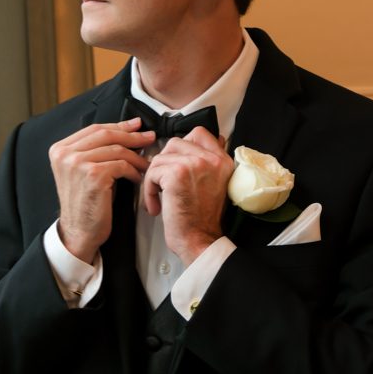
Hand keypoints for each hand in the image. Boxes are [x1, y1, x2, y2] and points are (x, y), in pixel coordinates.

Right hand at [50, 118, 154, 263]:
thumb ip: (98, 150)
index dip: (119, 125)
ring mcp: (77, 163)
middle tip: (149, 138)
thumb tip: (129, 130)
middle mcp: (65, 154)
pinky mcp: (93, 175)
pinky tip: (137, 178)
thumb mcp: (85, 170)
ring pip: (117, 150)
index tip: (136, 125)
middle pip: (106, 134)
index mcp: (60, 149)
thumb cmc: (86, 202)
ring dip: (136, 157)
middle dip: (132, 136)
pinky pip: (122, 165)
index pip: (95, 128)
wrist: (79, 231)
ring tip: (146, 164)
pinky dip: (134, 171)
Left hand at [142, 127, 234, 265]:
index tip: (177, 164)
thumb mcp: (217, 185)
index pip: (200, 133)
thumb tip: (203, 145)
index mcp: (223, 160)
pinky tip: (157, 206)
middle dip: (165, 162)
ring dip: (155, 177)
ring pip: (161, 156)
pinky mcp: (177, 173)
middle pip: (176, 142)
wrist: (201, 240)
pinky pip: (153, 171)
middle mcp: (212, 159)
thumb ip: (210, 164)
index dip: (183, 145)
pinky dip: (149, 190)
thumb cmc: (204, 219)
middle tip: (165, 183)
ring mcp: (195, 163)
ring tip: (160, 197)